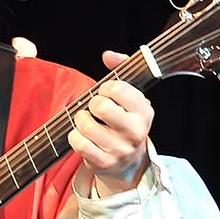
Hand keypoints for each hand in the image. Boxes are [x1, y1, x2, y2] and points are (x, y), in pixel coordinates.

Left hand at [70, 51, 153, 194]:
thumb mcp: (130, 96)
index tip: (108, 94)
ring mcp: (120, 149)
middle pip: (100, 106)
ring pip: (85, 124)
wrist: (128, 161)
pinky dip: (75, 136)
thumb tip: (108, 55)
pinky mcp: (104, 163)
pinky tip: (82, 136)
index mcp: (144, 111)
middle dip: (91, 103)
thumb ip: (121, 68)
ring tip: (88, 122)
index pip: (116, 88)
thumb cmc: (124, 121)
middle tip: (96, 109)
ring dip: (80, 120)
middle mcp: (136, 131)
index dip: (105, 88)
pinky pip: (78, 143)